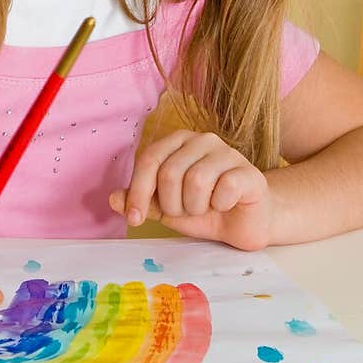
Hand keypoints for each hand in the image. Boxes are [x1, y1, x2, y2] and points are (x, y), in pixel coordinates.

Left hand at [109, 130, 273, 249]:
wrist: (244, 223)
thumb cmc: (204, 209)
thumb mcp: (165, 208)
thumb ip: (141, 200)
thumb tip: (114, 198)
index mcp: (177, 142)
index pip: (149, 159)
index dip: (138, 191)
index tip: (135, 218)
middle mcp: (202, 139)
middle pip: (169, 173)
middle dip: (172, 204)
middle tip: (185, 211)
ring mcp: (227, 152)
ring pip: (196, 181)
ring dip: (195, 207)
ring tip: (205, 208)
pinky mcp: (248, 171)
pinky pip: (224, 189)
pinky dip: (219, 205)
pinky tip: (225, 204)